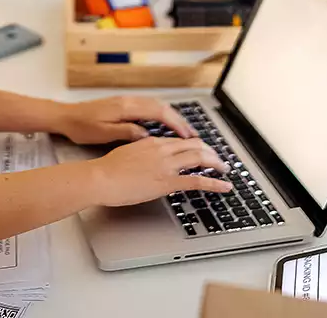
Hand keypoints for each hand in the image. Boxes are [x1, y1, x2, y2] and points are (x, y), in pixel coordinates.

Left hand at [53, 96, 196, 144]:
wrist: (65, 116)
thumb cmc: (81, 127)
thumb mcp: (103, 134)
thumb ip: (126, 133)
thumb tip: (147, 135)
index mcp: (125, 107)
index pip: (158, 112)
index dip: (176, 124)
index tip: (188, 136)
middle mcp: (129, 100)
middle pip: (161, 106)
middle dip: (179, 120)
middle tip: (192, 135)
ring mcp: (126, 100)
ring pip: (156, 105)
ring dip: (171, 116)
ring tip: (183, 131)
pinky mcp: (123, 103)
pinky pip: (148, 106)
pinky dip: (161, 114)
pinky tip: (164, 124)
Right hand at [84, 137, 233, 206]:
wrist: (101, 178)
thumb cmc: (108, 169)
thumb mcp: (128, 152)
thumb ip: (142, 152)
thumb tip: (149, 157)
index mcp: (153, 142)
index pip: (181, 140)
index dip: (196, 145)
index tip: (202, 150)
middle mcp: (163, 150)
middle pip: (195, 145)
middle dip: (210, 151)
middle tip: (218, 159)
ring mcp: (167, 165)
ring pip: (200, 158)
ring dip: (216, 163)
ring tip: (225, 169)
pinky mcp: (167, 182)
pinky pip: (196, 181)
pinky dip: (214, 183)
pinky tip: (223, 186)